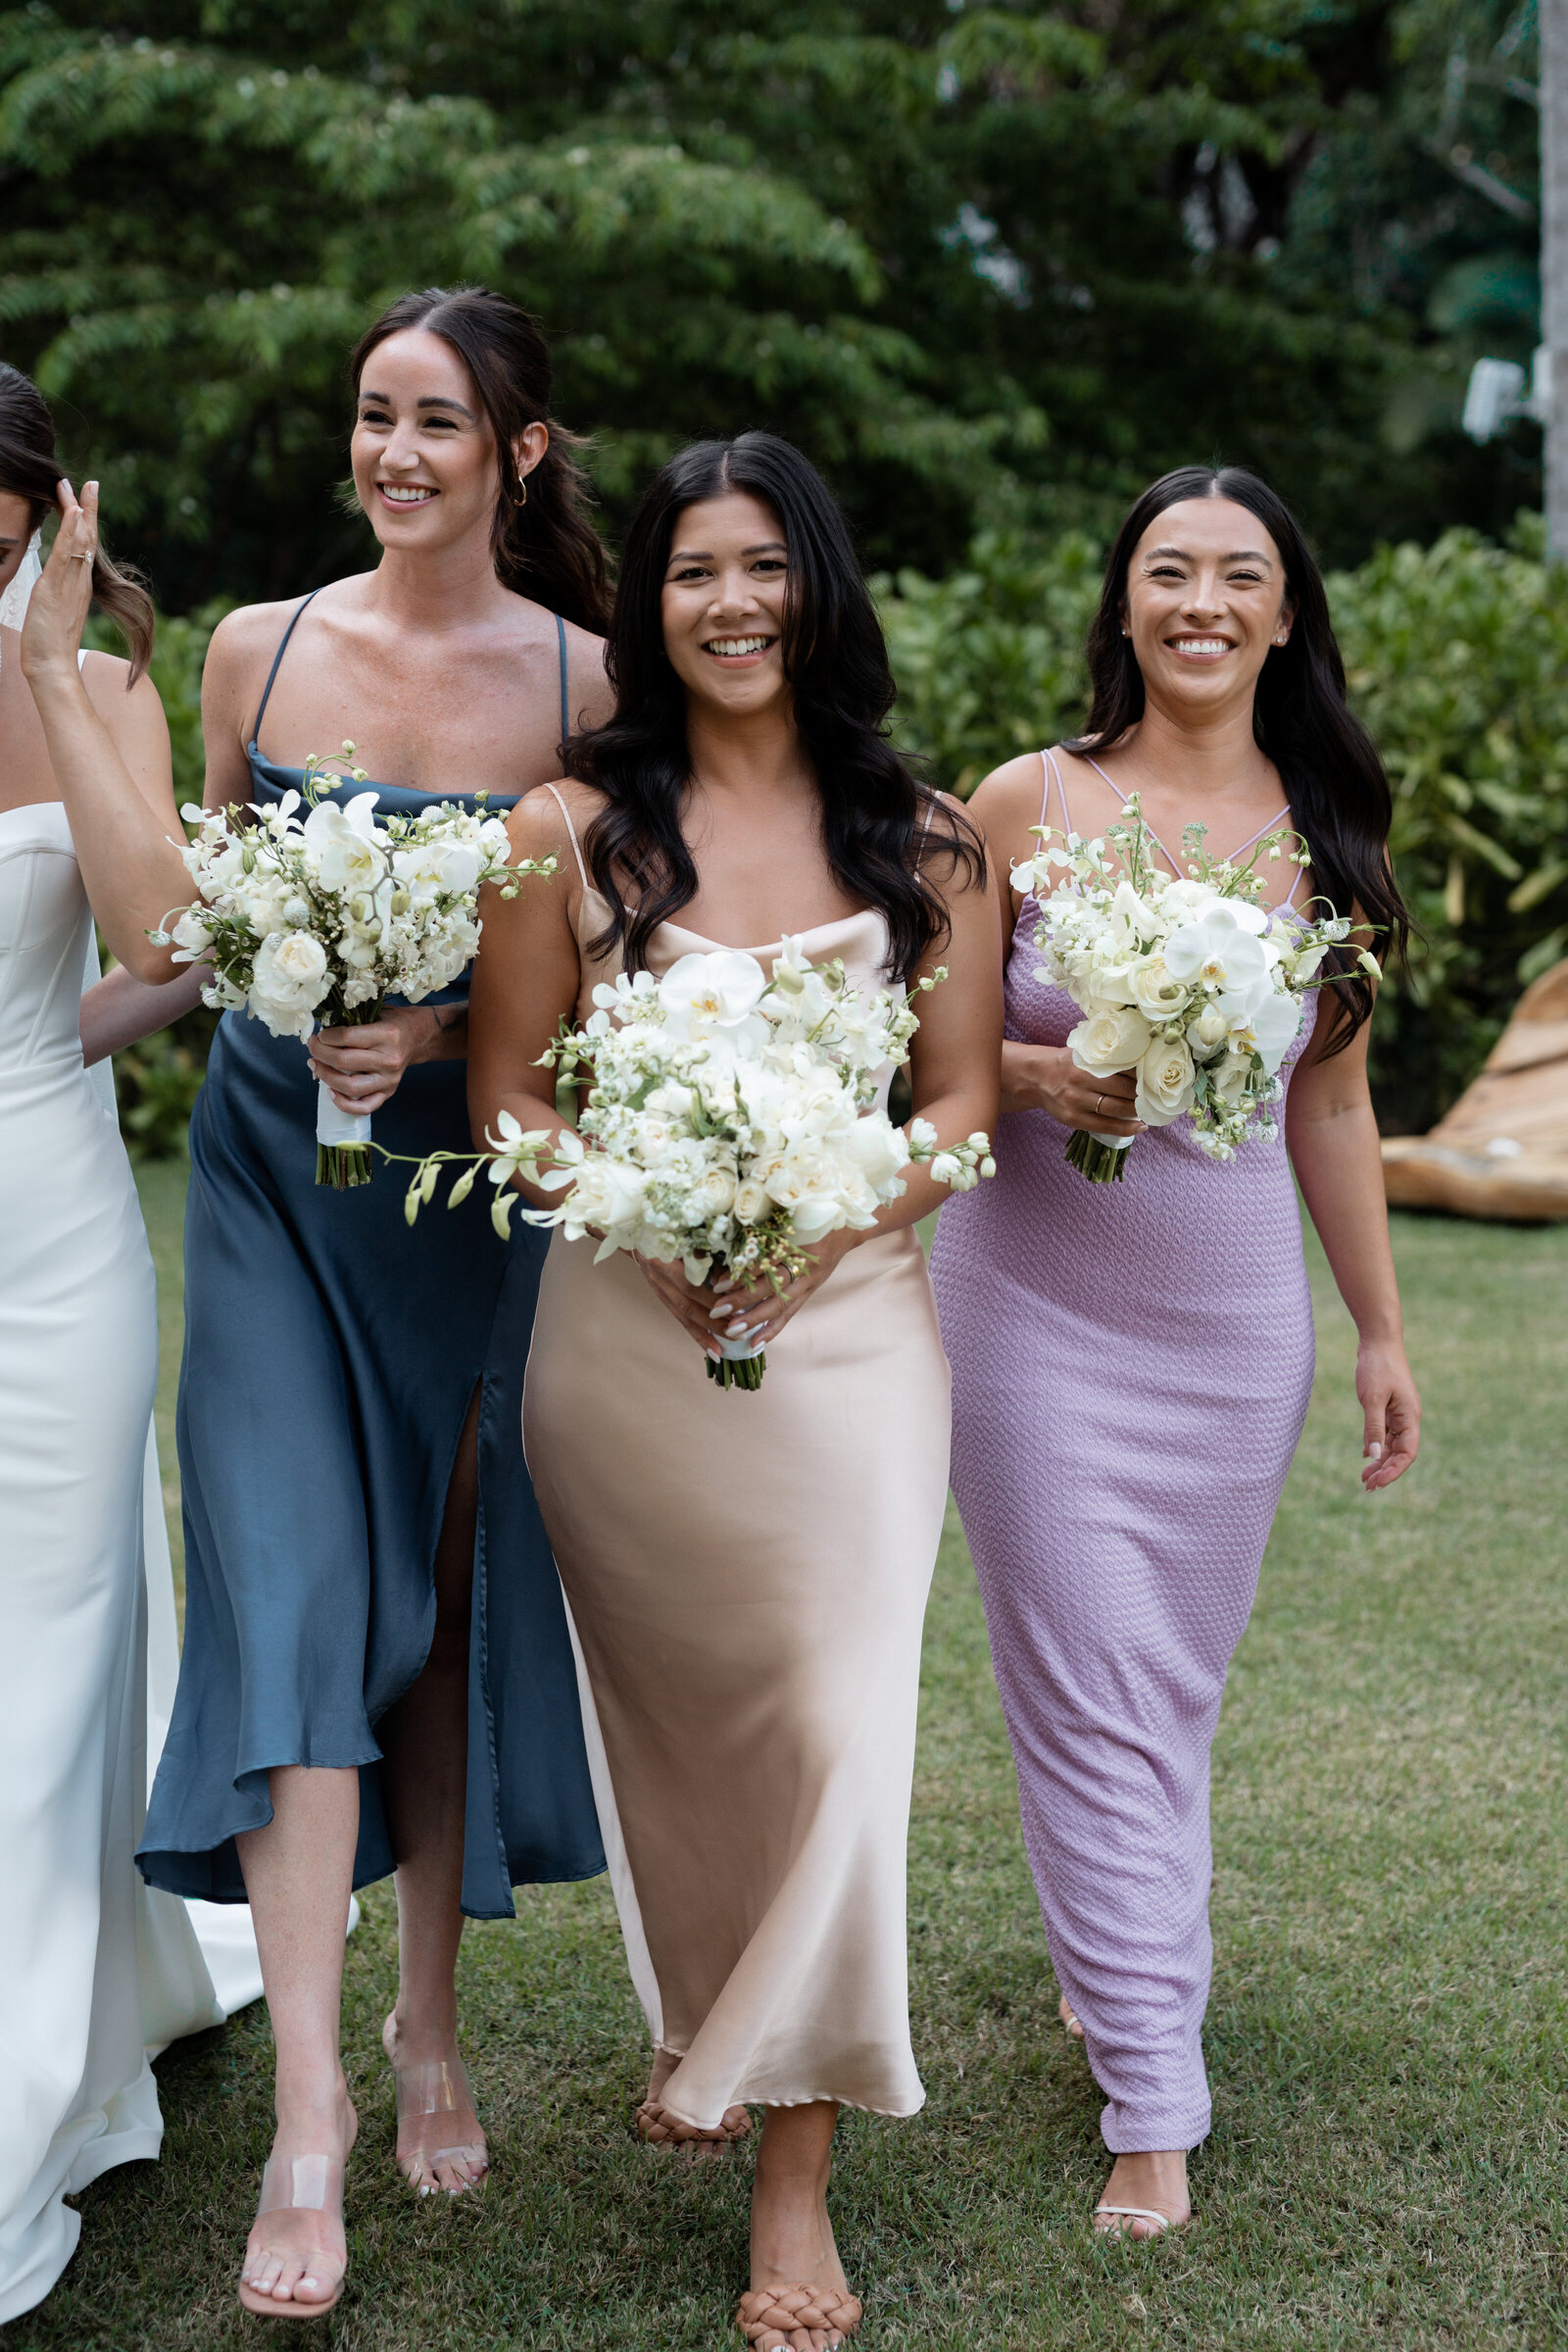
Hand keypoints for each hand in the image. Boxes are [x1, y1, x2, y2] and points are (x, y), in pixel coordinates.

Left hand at [19, 478, 96, 684]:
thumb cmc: (50, 645)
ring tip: (82, 488)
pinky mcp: (56, 589)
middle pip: (86, 539)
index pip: (84, 547)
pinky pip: (65, 556)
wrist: (52, 667)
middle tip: (90, 483)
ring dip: (80, 513)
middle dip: (88, 509)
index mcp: (79, 586)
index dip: (86, 522)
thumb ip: (58, 593)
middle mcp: (79, 582)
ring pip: (79, 543)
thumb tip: (56, 583)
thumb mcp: (54, 611)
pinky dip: (70, 534)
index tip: (85, 499)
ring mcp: (70, 584)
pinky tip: (74, 514)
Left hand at [307, 1007, 440, 1114]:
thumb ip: (349, 1021)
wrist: (418, 1037)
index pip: (345, 1037)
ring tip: (316, 1065)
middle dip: (319, 1053)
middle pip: (343, 1061)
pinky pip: (364, 1107)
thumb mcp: (374, 1013)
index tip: (319, 1035)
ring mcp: (389, 1079)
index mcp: (386, 1035)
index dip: (325, 1037)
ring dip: (325, 1076)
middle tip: (313, 1047)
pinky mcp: (389, 1092)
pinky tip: (331, 1091)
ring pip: (348, 1086)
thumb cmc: (392, 1023)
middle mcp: (389, 1059)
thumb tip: (319, 1035)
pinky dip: (343, 1104)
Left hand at [635, 1227, 861, 1359]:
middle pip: (772, 1287)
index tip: (718, 1281)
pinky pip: (789, 1314)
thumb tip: (727, 1245)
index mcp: (798, 1243)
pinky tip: (755, 1344)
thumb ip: (764, 1229)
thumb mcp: (790, 1216)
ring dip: (755, 1319)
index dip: (743, 1273)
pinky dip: (772, 1330)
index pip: (767, 1262)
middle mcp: (804, 1266)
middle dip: (743, 1300)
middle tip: (717, 1309)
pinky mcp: (809, 1292)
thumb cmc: (812, 1216)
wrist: (846, 1227)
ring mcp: (808, 1282)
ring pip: (780, 1305)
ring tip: (732, 1331)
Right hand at [1003, 1042, 1143, 1135]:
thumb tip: (1145, 1062)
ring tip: (1151, 1110)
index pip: (1122, 1069)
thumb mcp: (1085, 1053)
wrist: (1037, 1077)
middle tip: (1158, 1095)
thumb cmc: (1068, 1064)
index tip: (1157, 1078)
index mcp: (1086, 1061)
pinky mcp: (1072, 1119)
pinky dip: (1126, 1128)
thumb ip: (1109, 1058)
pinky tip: (1140, 1127)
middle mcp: (1080, 1081)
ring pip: (1115, 1109)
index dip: (1142, 1075)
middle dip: (1143, 1094)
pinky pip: (1104, 1126)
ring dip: (1137, 1111)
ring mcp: (1076, 1102)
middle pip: (1122, 1090)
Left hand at [1356, 1338, 1419, 1488]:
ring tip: (1364, 1477)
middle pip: (1400, 1453)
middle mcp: (1408, 1418)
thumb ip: (1374, 1427)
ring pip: (1392, 1444)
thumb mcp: (1372, 1398)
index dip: (1394, 1471)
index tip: (1377, 1483)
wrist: (1378, 1340)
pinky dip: (1377, 1445)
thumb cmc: (1377, 1367)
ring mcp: (1399, 1412)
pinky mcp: (1388, 1407)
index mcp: (1410, 1417)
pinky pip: (1385, 1433)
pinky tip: (1366, 1456)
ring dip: (1380, 1461)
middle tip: (1367, 1486)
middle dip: (1385, 1470)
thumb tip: (1374, 1455)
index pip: (1407, 1453)